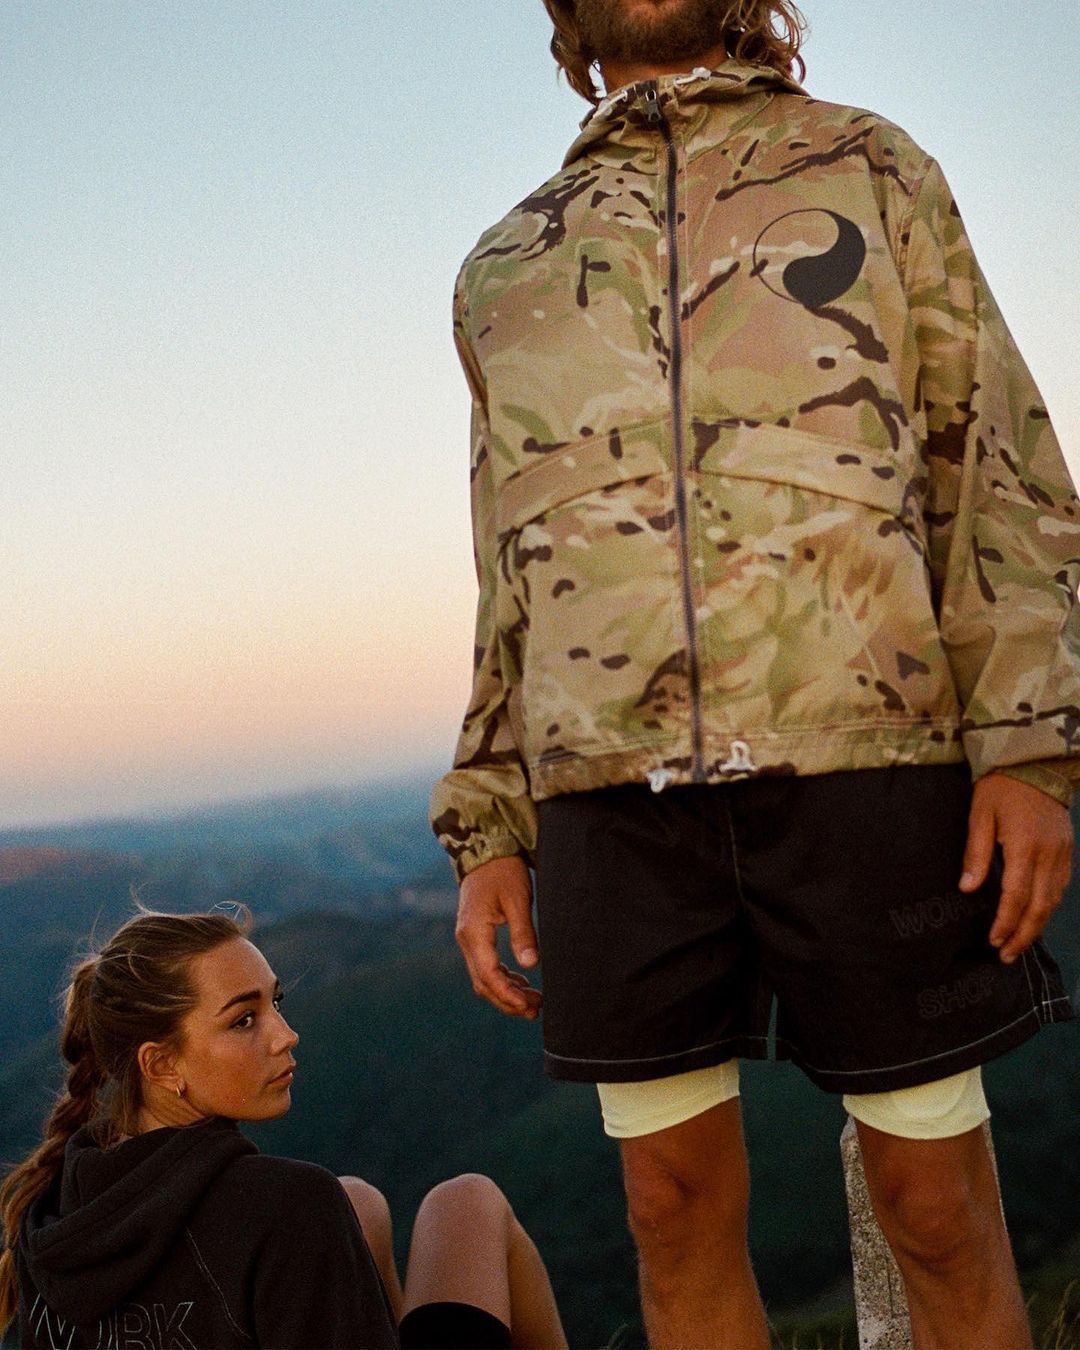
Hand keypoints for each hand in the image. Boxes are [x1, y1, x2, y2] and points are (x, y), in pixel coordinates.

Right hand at [456, 855, 541, 1018]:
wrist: (485, 852)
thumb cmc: (503, 872)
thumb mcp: (518, 900)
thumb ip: (523, 933)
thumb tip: (530, 966)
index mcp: (474, 932)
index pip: (488, 975)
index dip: (508, 995)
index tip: (529, 1006)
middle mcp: (466, 940)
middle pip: (483, 983)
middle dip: (508, 1000)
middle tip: (535, 1010)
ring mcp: (468, 939)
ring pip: (483, 978)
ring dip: (505, 992)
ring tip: (533, 1001)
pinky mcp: (474, 937)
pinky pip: (484, 966)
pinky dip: (502, 979)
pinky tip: (521, 982)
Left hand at [959, 773, 1072, 963]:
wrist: (1034, 763)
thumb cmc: (1000, 787)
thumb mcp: (979, 814)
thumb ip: (976, 853)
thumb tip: (968, 888)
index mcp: (1025, 847)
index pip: (1016, 896)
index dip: (1006, 922)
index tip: (993, 941)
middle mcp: (1049, 855)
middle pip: (1040, 906)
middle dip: (1023, 935)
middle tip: (1006, 956)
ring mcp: (1063, 853)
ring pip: (1054, 900)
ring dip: (1037, 925)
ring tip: (1018, 944)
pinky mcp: (1067, 850)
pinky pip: (1061, 886)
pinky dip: (1049, 907)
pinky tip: (1036, 917)